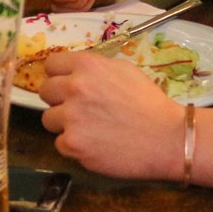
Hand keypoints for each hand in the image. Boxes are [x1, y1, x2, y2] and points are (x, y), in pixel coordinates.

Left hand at [39, 52, 181, 179]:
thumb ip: (94, 69)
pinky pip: (60, 144)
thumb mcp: (123, 70)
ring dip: (64, 124)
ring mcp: (71, 117)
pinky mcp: (73, 144)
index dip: (58, 76)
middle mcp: (74, 88)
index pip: (51, 65)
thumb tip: (73, 72)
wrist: (167, 138)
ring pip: (48, 119)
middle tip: (78, 109)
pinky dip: (74, 146)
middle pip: (45, 92)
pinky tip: (94, 145)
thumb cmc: (149, 102)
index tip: (65, 85)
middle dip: (59, 100)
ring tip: (88, 129)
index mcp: (87, 65)